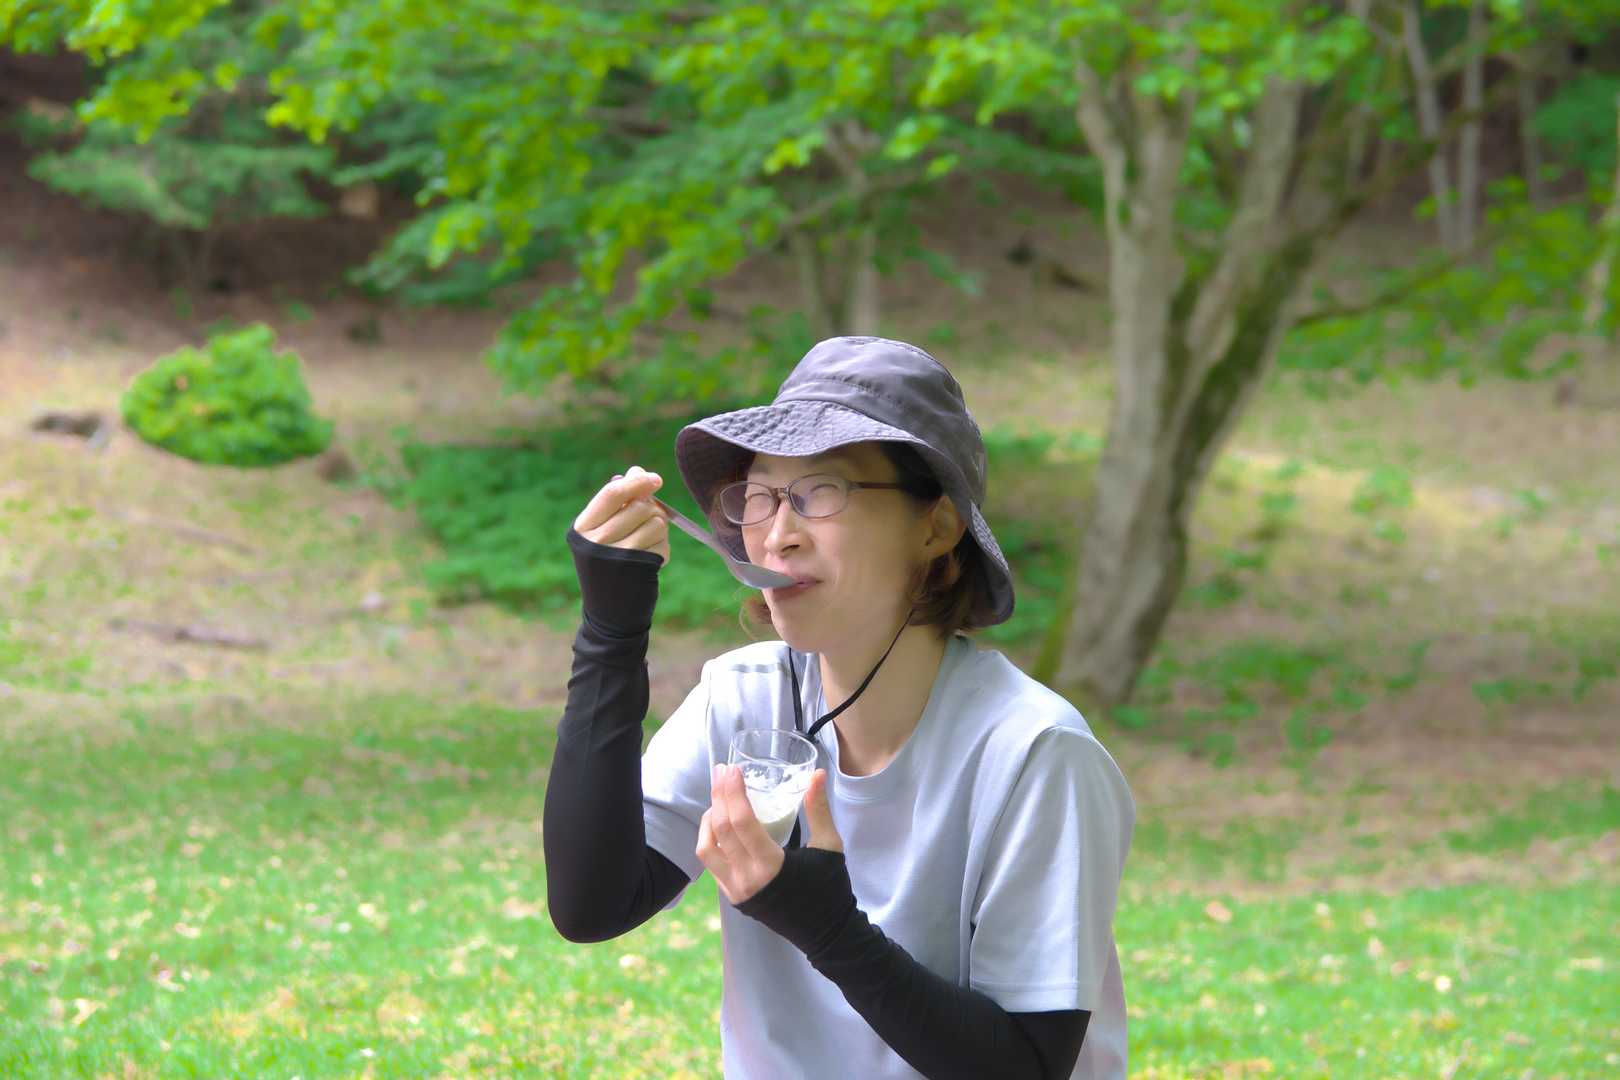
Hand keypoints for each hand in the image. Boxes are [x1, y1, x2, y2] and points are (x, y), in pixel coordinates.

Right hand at [573, 464, 670, 564]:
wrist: (610, 611)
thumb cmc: (608, 564)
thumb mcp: (603, 533)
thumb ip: (618, 503)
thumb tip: (637, 471)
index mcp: (583, 528)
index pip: (612, 493)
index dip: (637, 482)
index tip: (655, 479)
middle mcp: (596, 542)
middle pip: (639, 506)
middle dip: (652, 509)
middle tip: (649, 521)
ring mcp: (617, 557)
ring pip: (656, 522)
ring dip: (659, 529)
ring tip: (646, 543)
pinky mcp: (638, 570)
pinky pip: (663, 543)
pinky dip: (662, 548)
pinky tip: (649, 560)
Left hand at [697, 765, 840, 905]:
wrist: (826, 932)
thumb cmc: (830, 888)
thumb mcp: (829, 846)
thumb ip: (818, 809)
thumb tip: (817, 773)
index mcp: (771, 866)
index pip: (742, 823)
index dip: (733, 793)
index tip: (731, 770)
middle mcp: (747, 879)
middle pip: (721, 830)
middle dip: (718, 796)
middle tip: (721, 772)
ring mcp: (736, 890)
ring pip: (706, 848)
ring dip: (709, 819)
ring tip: (719, 799)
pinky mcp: (733, 896)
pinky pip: (712, 864)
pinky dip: (711, 840)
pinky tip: (720, 825)